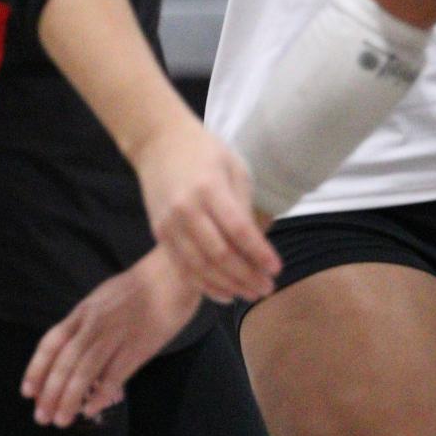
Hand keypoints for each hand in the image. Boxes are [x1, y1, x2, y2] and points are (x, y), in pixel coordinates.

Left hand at [22, 247, 200, 426]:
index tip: (27, 392)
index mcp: (84, 312)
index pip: (51, 342)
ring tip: (62, 420)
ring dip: (69, 399)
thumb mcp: (102, 298)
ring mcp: (116, 336)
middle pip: (65, 362)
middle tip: (42, 417)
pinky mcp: (137, 348)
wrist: (170, 276)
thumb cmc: (137, 288)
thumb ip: (85, 322)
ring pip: (84, 371)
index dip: (36, 368)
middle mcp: (95, 324)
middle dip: (50, 392)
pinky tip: (91, 409)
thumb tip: (68, 351)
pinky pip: (114, 375)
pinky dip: (100, 395)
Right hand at [131, 117, 278, 302]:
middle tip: (268, 288)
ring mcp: (169, 224)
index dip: (259, 253)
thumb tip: (256, 244)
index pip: (238, 230)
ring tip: (251, 294)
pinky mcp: (159, 234)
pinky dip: (204, 286)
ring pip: (200, 268)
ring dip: (228, 286)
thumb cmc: (204, 151)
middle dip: (246, 276)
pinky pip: (183, 268)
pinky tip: (225, 294)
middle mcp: (186, 210)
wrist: (158, 141)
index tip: (277, 269)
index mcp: (209, 188)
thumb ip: (242, 206)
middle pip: (219, 255)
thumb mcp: (233, 168)